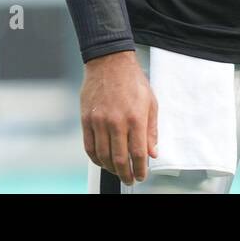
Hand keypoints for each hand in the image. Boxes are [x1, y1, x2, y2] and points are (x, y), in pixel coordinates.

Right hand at [81, 49, 157, 185]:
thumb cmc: (131, 79)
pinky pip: (89, 145)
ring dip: (110, 169)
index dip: (140, 170)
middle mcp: (116, 121)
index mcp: (135, 118)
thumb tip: (153, 152)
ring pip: (103, 156)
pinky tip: (102, 160)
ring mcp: (99, 121)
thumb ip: (152, 130)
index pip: (138, 154)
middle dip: (125, 174)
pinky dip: (95, 158)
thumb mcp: (151, 103)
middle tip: (129, 179)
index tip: (141, 175)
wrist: (109, 61)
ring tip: (116, 171)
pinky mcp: (86, 118)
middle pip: (119, 159)